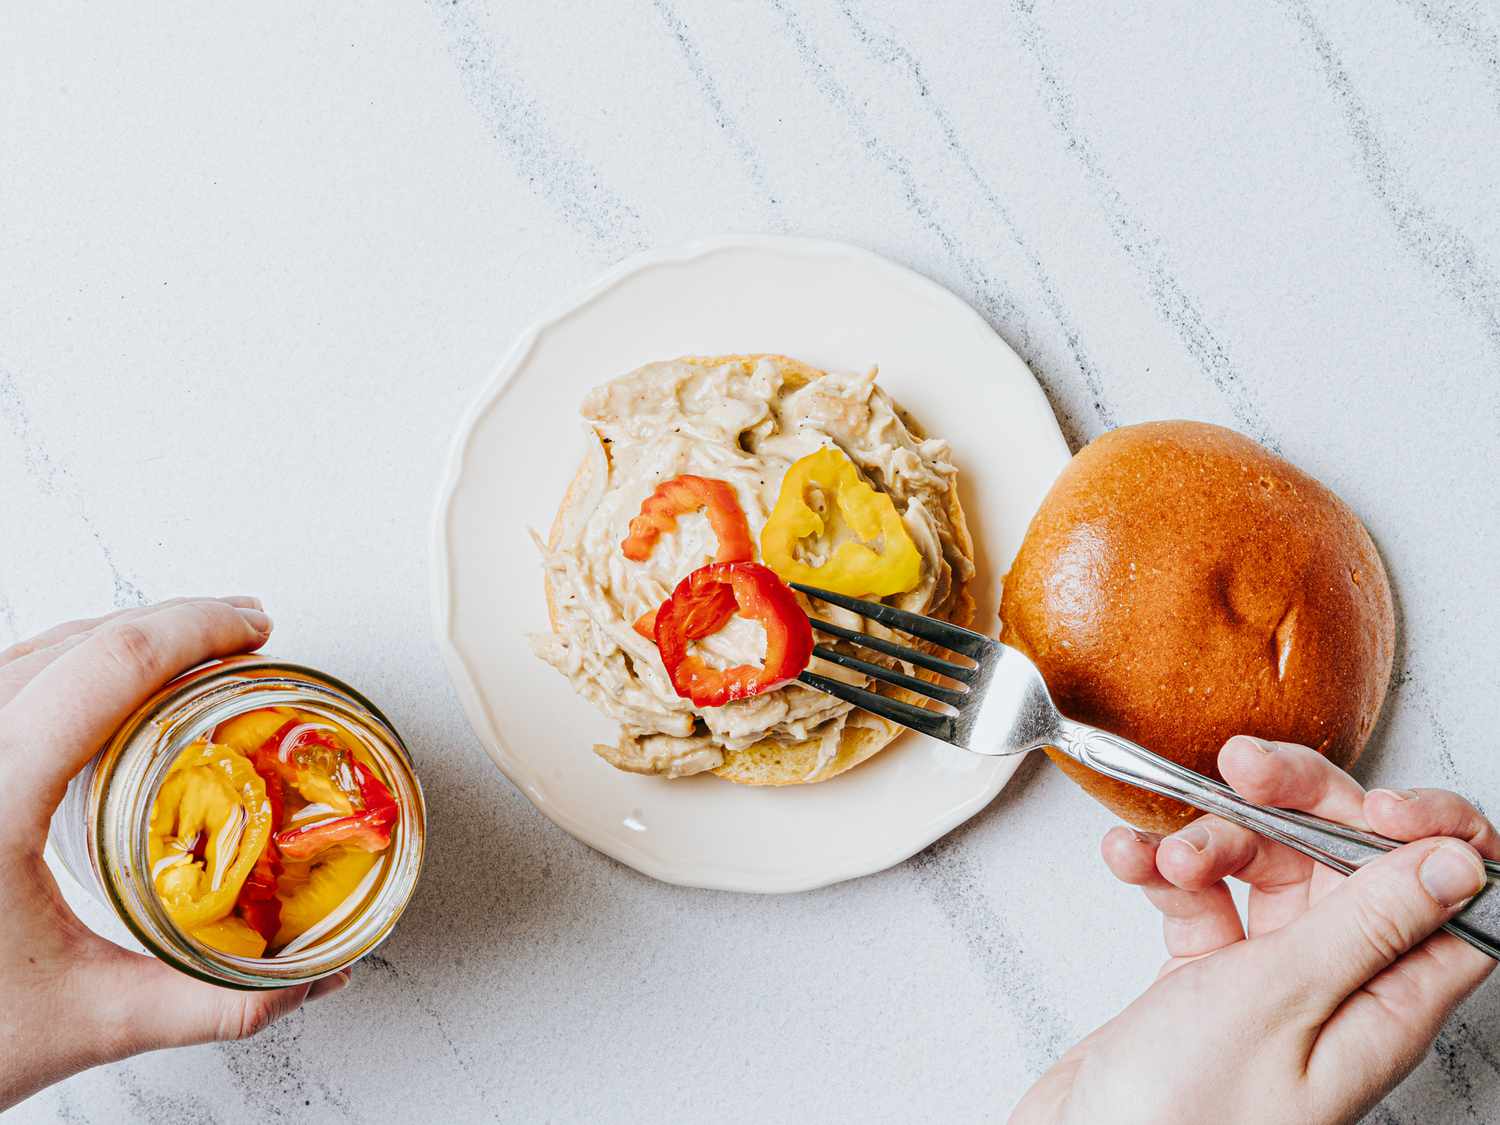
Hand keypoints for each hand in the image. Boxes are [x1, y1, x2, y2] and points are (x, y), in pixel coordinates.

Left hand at [0, 598, 349, 1110]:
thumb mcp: (84, 1019)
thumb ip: (207, 1002)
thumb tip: (303, 983)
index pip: (113, 665)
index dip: (197, 629)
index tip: (255, 629)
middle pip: (77, 642)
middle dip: (174, 625)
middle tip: (245, 636)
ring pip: (30, 651)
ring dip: (118, 641)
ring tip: (188, 658)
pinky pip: (2, 682)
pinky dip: (65, 667)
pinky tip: (102, 696)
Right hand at [1011, 736, 1496, 1124]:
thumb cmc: (1180, 1121)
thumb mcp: (1278, 1004)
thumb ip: (1365, 925)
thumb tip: (1457, 861)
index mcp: (1383, 1002)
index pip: (1449, 896)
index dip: (1424, 832)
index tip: (1368, 803)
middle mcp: (1336, 988)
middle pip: (1346, 861)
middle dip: (1293, 805)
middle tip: (1243, 773)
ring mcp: (1268, 983)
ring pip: (1266, 870)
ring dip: (1210, 841)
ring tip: (1165, 856)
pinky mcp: (1204, 981)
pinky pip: (1200, 898)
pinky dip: (1162, 872)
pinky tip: (1130, 865)